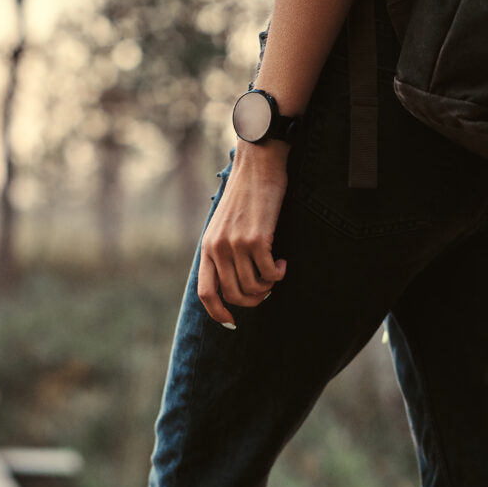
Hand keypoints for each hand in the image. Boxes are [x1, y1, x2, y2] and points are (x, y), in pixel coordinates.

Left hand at [198, 140, 290, 328]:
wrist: (258, 165)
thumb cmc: (246, 195)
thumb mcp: (224, 224)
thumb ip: (224, 250)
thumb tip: (236, 283)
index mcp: (207, 247)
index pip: (205, 292)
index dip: (218, 312)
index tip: (232, 321)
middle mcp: (217, 248)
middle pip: (234, 295)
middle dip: (254, 300)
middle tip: (267, 289)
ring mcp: (235, 244)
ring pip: (253, 286)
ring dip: (268, 285)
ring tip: (275, 271)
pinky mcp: (256, 239)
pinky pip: (268, 273)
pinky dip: (278, 274)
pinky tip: (282, 262)